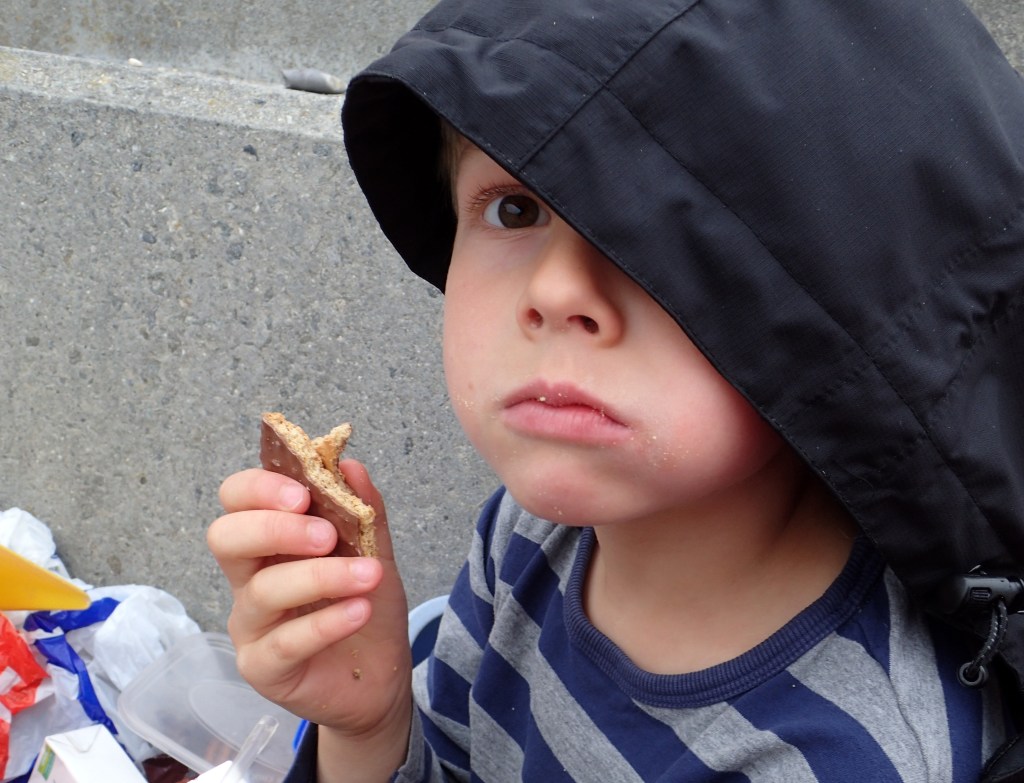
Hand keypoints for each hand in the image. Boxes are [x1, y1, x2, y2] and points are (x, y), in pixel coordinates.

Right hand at [207, 464, 411, 741]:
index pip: (236, 500)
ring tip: (368, 575)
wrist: (382, 677)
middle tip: (325, 535)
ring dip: (321, 576)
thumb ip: (364, 513)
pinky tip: (360, 610)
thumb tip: (350, 465)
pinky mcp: (263, 668)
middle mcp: (249, 579)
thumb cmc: (365, 606)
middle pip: (225, 538)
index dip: (260, 488)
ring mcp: (251, 626)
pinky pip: (284, 642)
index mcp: (269, 541)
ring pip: (262, 591)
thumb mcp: (376, 553)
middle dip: (274, 528)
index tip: (305, 492)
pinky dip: (326, 622)